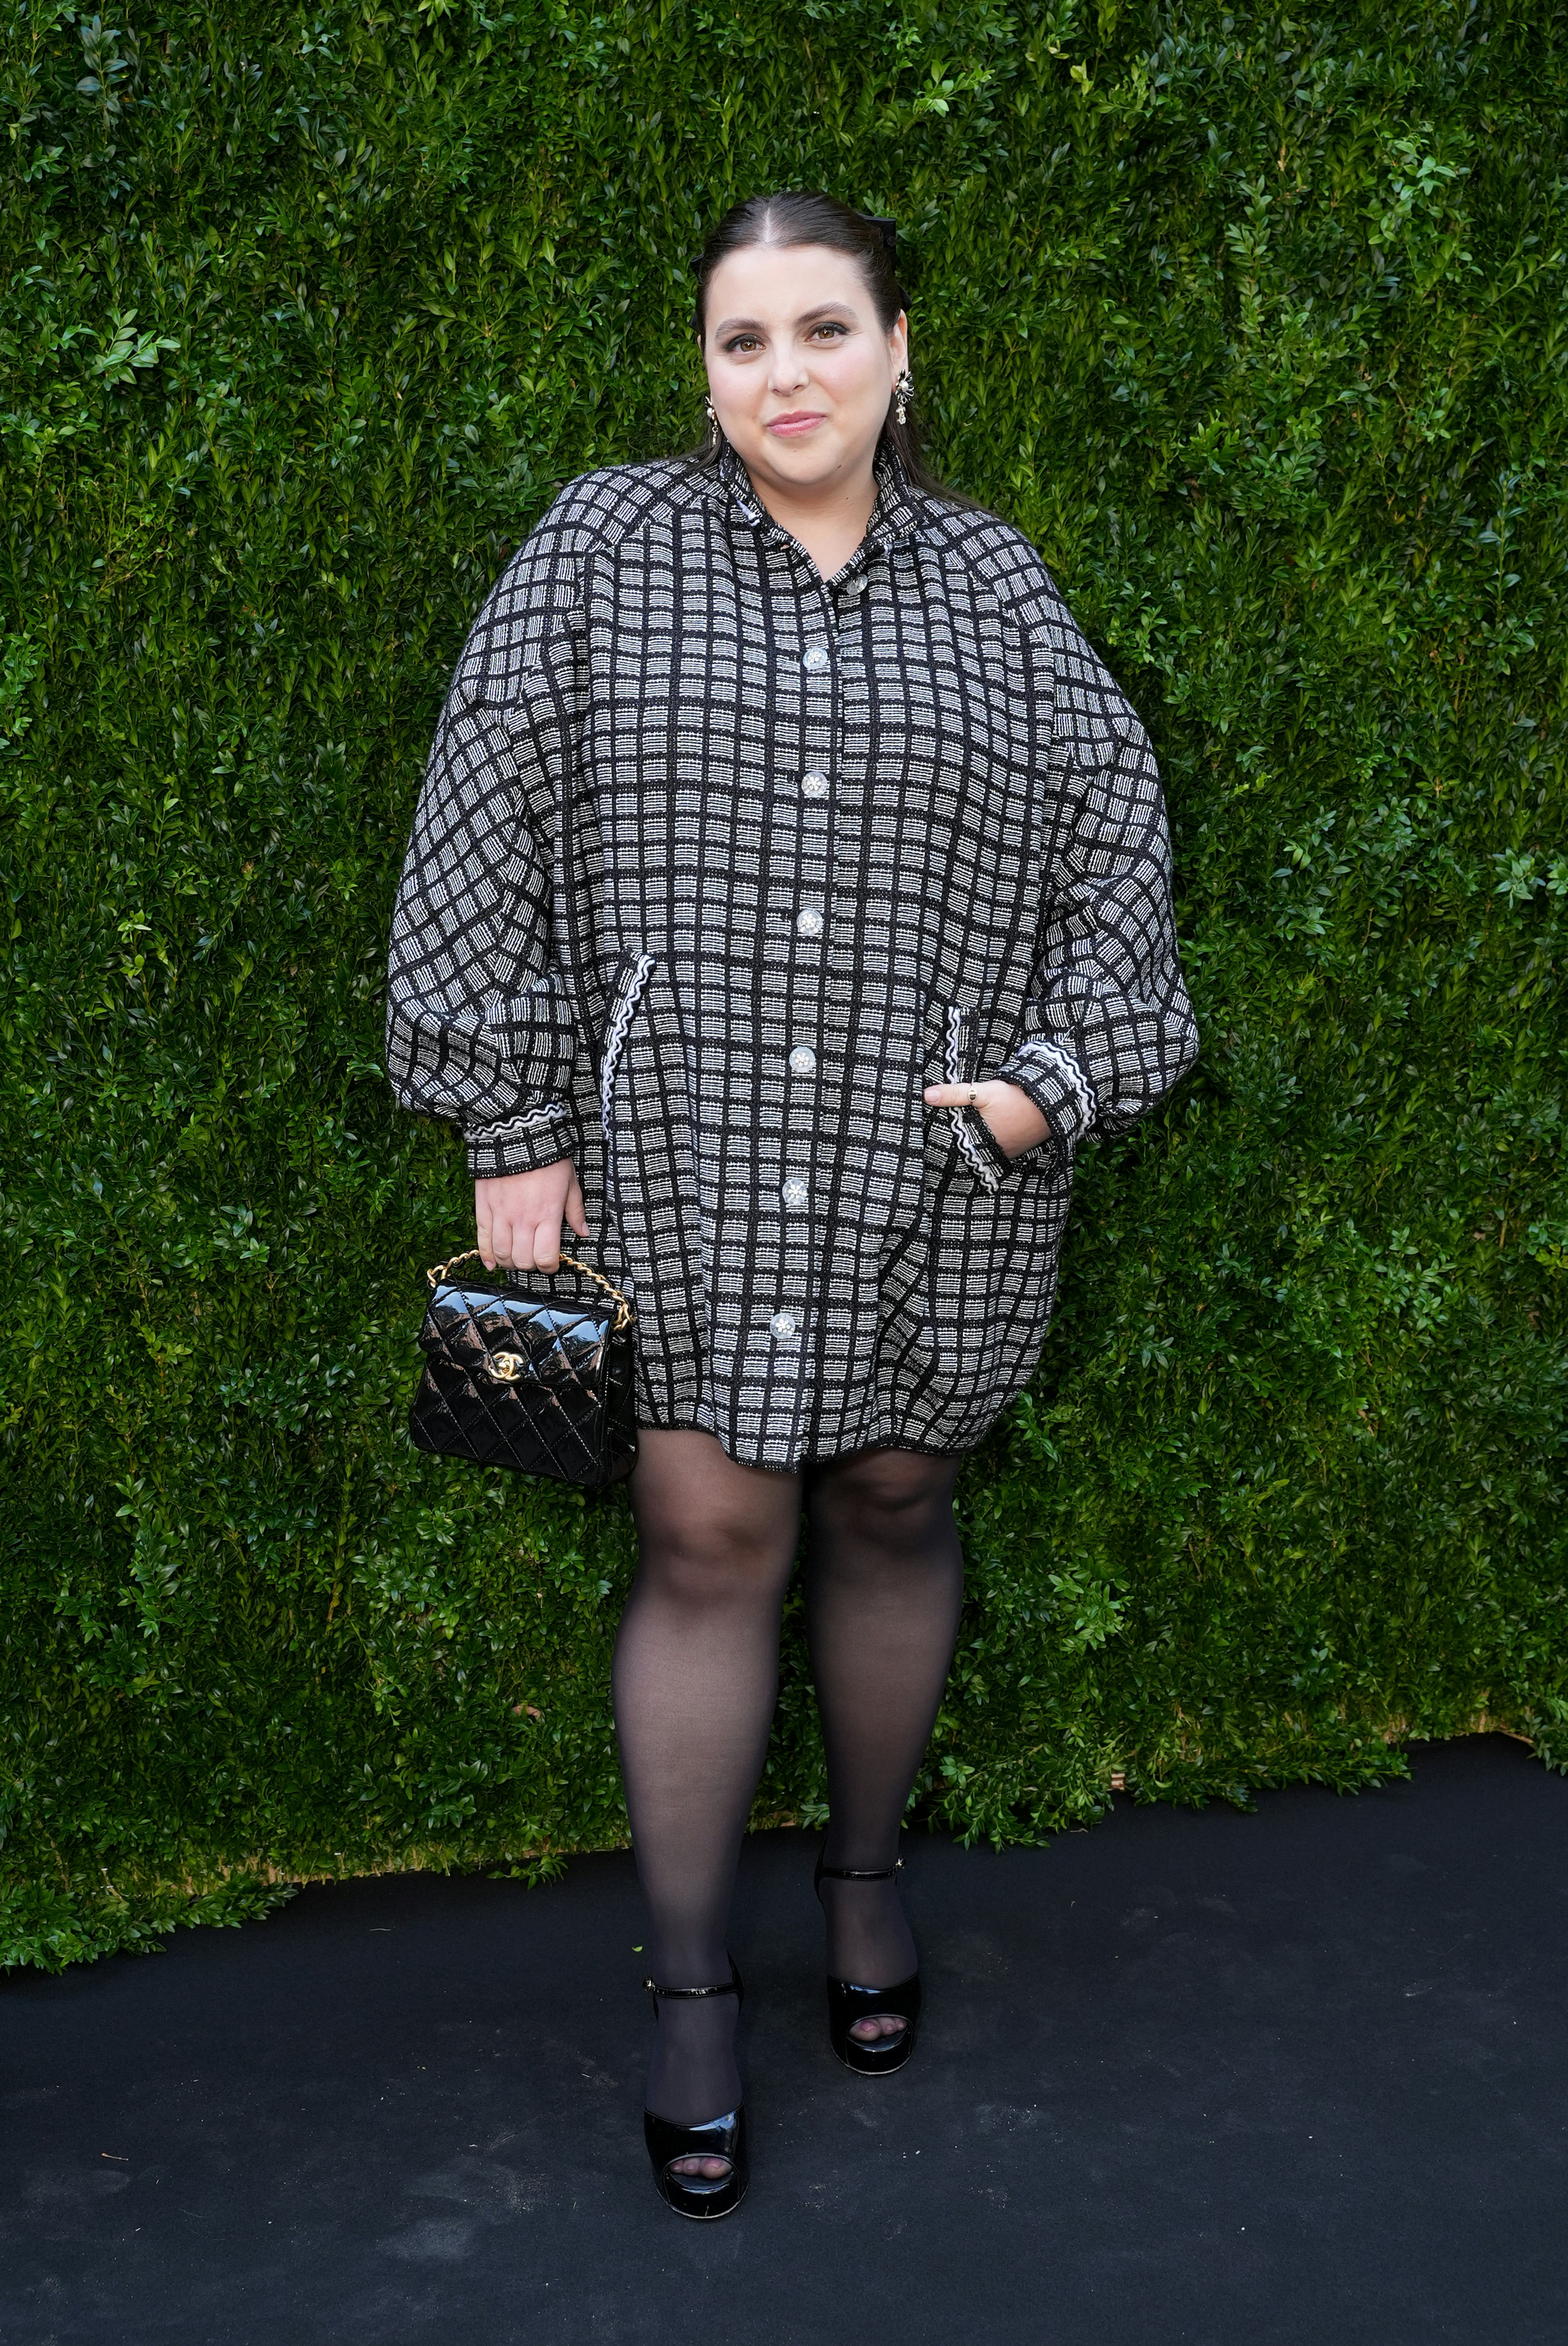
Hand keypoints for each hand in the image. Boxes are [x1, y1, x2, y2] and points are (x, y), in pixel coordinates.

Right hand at [475, 1160, 588, 1272]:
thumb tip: (583, 1232)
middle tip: (534, 1258)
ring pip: (502, 1254)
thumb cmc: (548, 1159)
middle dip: (530, 1265)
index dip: (550, 1266)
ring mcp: (501, 1215)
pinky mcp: (484, 1208)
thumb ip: (575, 1211)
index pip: (545, 1257)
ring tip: (516, 1258)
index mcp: (547, 1215)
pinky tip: (492, 1263)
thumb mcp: (570, 1182)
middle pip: (523, 1261)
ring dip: (510, 1262)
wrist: (517, 1135)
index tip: (552, 1261)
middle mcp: (523, 1220)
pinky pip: (482, 1240)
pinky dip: (486, 1256)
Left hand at [923, 1078, 1049, 1159]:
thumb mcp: (983, 1092)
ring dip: (976, 1140)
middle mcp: (990, 1153)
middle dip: (959, 1138)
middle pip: (968, 1146)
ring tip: (969, 1128)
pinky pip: (996, 1148)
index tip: (934, 1129)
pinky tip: (989, 1130)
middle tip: (948, 1129)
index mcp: (978, 1142)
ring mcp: (1004, 1154)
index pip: (954, 1141)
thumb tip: (926, 1095)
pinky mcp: (1015, 1152)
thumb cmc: (1016, 1099)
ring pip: (982, 1148)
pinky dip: (990, 1141)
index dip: (944, 1134)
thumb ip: (954, 1094)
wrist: (1051, 1105)